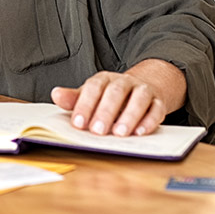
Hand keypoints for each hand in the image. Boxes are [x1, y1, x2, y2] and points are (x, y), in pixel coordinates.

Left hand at [50, 59, 186, 136]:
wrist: (142, 89)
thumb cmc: (110, 97)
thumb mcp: (90, 96)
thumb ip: (74, 98)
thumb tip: (56, 94)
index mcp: (104, 80)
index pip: (93, 87)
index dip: (85, 105)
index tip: (78, 124)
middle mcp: (124, 82)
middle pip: (116, 92)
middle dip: (106, 111)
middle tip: (98, 131)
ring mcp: (143, 90)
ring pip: (139, 98)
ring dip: (129, 116)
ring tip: (120, 133)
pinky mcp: (158, 102)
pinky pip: (156, 109)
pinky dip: (149, 121)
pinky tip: (140, 133)